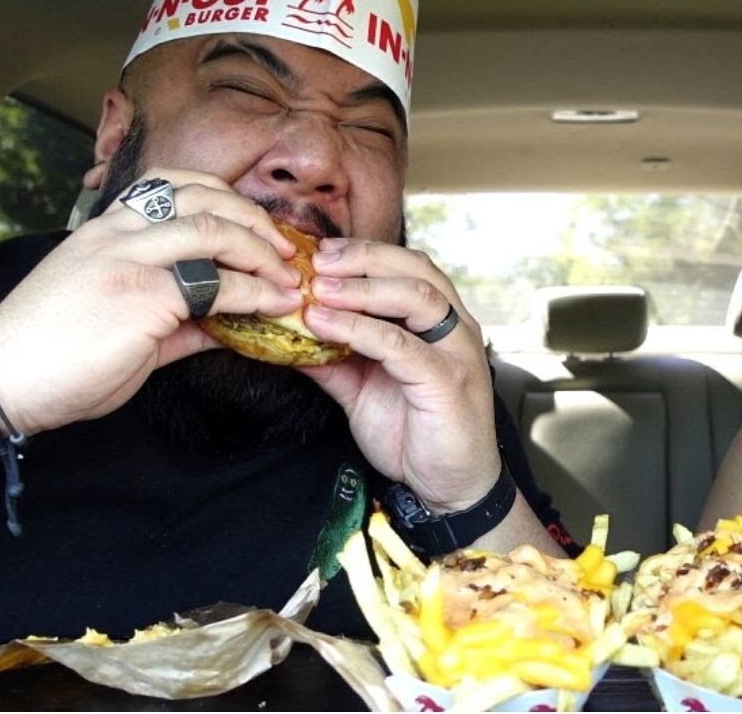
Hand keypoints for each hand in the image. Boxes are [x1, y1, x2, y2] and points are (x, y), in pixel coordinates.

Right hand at [0, 169, 303, 436]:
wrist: (2, 379)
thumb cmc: (55, 355)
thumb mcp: (122, 323)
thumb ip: (179, 317)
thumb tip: (228, 324)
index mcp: (107, 228)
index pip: (174, 184)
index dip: (226, 199)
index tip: (257, 226)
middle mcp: (118, 232)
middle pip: (203, 197)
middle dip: (255, 220)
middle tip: (285, 250)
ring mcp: (129, 259)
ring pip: (213, 230)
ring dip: (262, 252)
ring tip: (288, 277)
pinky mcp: (142, 295)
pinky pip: (216, 285)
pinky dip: (256, 295)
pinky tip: (274, 306)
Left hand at [290, 238, 500, 512]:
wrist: (449, 487)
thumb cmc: (415, 435)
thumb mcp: (362, 390)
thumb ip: (331, 359)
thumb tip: (284, 334)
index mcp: (439, 323)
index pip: (408, 267)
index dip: (365, 253)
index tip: (319, 252)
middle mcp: (455, 329)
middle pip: (416, 269)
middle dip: (363, 258)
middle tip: (315, 261)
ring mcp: (456, 354)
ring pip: (416, 297)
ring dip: (362, 288)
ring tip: (319, 290)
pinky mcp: (448, 383)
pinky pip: (402, 346)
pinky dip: (360, 331)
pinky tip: (326, 327)